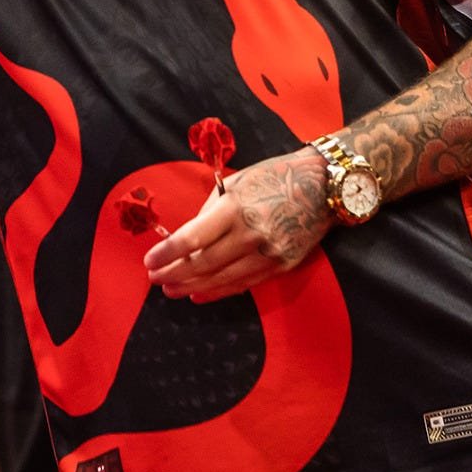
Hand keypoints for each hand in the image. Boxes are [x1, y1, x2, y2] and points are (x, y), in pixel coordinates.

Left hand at [143, 146, 331, 300]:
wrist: (322, 186)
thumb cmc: (272, 177)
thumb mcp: (234, 184)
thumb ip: (209, 212)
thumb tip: (186, 239)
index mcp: (234, 208)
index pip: (192, 239)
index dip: (167, 253)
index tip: (148, 261)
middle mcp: (251, 234)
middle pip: (203, 264)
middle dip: (173, 273)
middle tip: (154, 278)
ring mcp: (268, 253)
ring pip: (221, 279)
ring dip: (191, 287)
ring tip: (170, 289)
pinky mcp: (281, 266)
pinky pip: (244, 284)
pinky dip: (218, 292)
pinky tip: (199, 294)